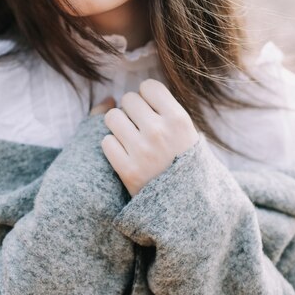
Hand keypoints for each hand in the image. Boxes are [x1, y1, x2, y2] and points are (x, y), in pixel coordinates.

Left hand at [100, 79, 197, 196]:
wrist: (187, 208)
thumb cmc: (185, 163)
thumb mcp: (188, 133)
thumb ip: (165, 110)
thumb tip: (136, 92)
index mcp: (178, 119)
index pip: (148, 87)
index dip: (147, 96)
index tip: (150, 109)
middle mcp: (159, 132)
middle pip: (128, 99)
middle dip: (131, 110)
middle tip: (138, 125)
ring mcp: (142, 151)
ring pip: (112, 117)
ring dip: (118, 125)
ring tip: (129, 137)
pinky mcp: (127, 170)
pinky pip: (106, 142)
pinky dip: (113, 147)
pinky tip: (125, 154)